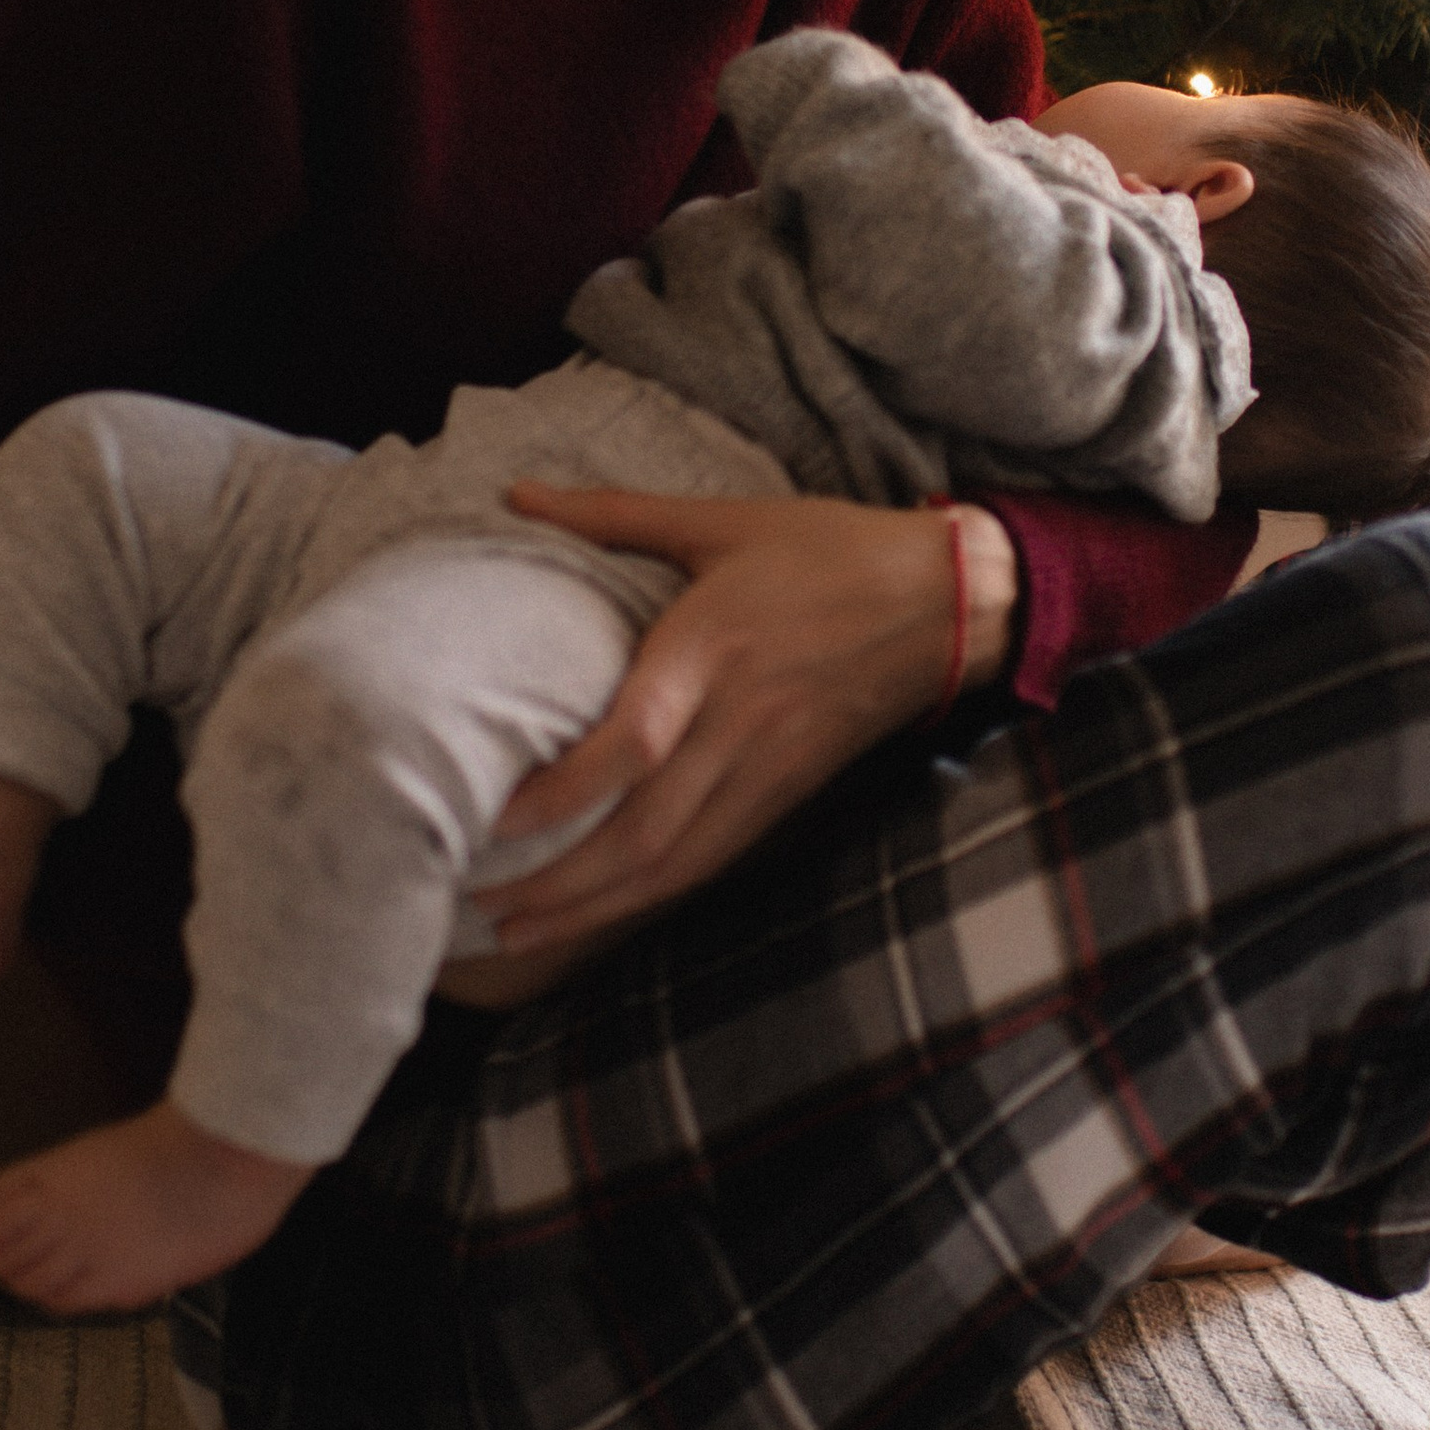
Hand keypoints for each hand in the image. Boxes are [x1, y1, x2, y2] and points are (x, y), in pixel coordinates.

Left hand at [478, 487, 1016, 955]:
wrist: (947, 602)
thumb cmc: (828, 551)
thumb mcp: (722, 520)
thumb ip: (614, 516)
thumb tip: (519, 494)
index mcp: (710, 650)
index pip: (630, 746)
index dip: (561, 794)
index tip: (493, 819)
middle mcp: (735, 724)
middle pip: (641, 833)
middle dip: (558, 885)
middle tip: (482, 911)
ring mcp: (766, 769)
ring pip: (673, 863)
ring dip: (594, 908)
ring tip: (519, 934)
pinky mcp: (788, 793)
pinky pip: (712, 859)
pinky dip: (652, 895)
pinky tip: (603, 911)